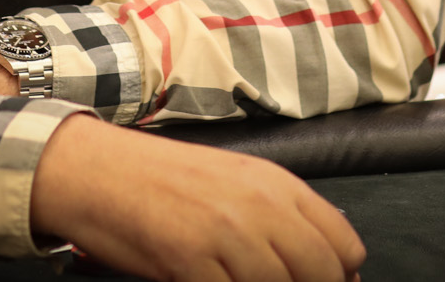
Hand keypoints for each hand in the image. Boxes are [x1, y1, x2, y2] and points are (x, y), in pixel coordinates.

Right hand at [33, 115, 363, 280]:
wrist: (100, 173)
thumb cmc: (166, 181)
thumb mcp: (236, 182)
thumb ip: (281, 217)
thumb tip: (324, 263)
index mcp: (277, 184)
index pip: (343, 245)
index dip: (341, 277)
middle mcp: (261, 206)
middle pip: (320, 274)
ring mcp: (228, 234)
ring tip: (239, 281)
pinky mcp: (192, 261)